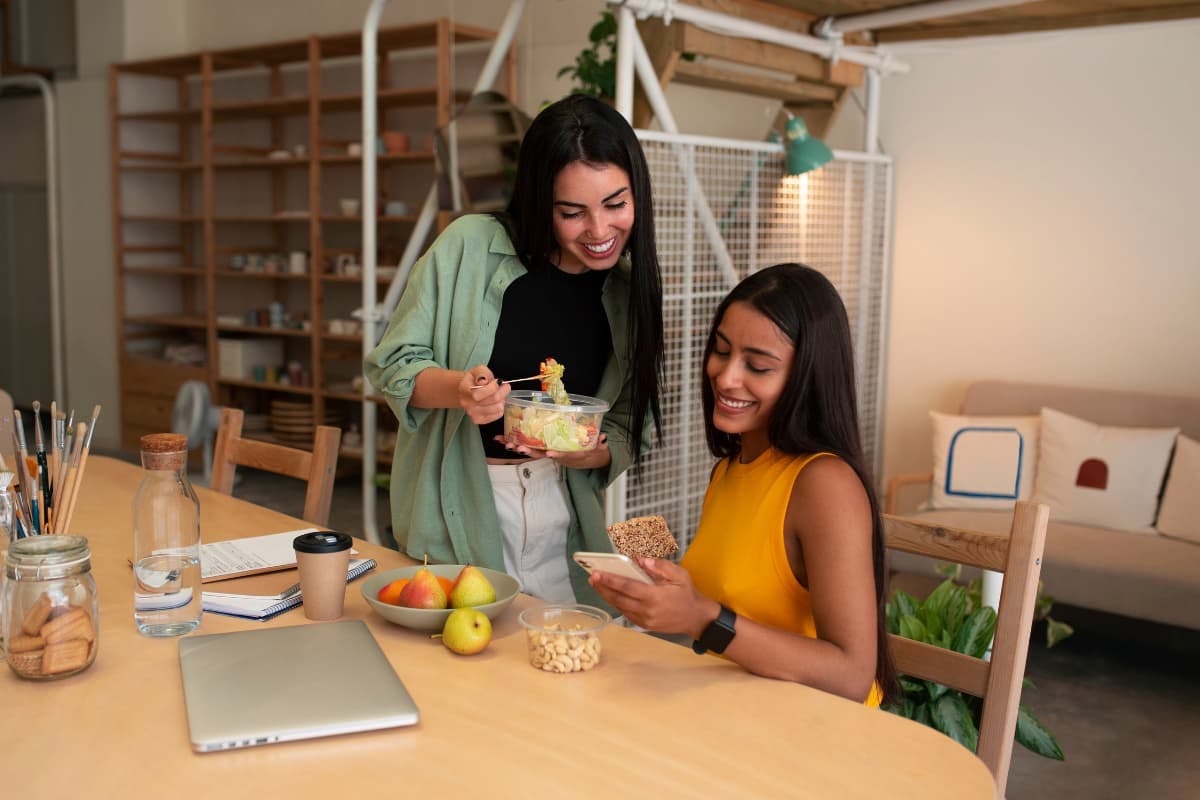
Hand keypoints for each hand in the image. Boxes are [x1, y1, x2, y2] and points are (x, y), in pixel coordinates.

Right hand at [458, 366, 508, 424]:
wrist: (468, 391)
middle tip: (504, 387)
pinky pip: (497, 415)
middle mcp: (466, 403)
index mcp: (464, 388)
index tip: (498, 381)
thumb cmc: (475, 379)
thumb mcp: (478, 370)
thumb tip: (484, 381)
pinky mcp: (478, 420)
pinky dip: (500, 408)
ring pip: (497, 408)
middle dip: (502, 392)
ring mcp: (471, 413)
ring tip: (499, 395)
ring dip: (502, 400)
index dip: (493, 387)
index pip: (479, 393)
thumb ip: (482, 373)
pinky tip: (496, 403)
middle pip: (492, 400)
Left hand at [494, 434, 611, 468]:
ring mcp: (548, 452)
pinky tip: (504, 439)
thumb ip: (600, 443)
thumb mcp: (598, 448)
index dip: (556, 454)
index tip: (549, 453)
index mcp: (570, 454)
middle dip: (528, 451)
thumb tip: (603, 438)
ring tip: (504, 441)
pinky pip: (528, 447)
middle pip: (540, 454)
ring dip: (516, 446)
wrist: (587, 459)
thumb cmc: (591, 451)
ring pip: (531, 450)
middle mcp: (556, 455)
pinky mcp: (543, 449)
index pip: (563, 454)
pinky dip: (516, 443)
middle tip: (517, 447)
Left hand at [588, 557, 714, 636]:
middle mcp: (647, 610)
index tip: (597, 573)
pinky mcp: (644, 625)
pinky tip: (610, 594)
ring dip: (607, 596)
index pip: (627, 587)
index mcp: (654, 597)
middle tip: (592, 577)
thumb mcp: (679, 575)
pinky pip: (626, 613)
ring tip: (597, 584)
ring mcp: (645, 620)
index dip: (610, 580)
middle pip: (619, 599)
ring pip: (620, 607)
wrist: (696, 618)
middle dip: (603, 588)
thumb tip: (640, 560)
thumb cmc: (687, 594)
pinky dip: (617, 603)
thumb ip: (659, 566)